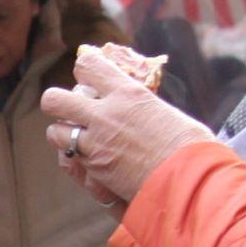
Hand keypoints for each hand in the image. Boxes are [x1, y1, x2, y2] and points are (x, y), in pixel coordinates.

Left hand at [40, 52, 211, 211]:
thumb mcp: (166, 114)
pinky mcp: (93, 170)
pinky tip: (90, 161)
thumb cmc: (191, 147)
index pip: (88, 66)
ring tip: (80, 138)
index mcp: (129, 93)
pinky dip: (74, 160)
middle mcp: (105, 115)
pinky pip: (68, 161)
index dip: (84, 69)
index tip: (88, 76)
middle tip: (72, 110)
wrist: (191, 181)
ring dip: (64, 134)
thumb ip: (142, 106)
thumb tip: (136, 104)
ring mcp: (95, 144)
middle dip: (58, 103)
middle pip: (54, 99)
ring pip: (54, 132)